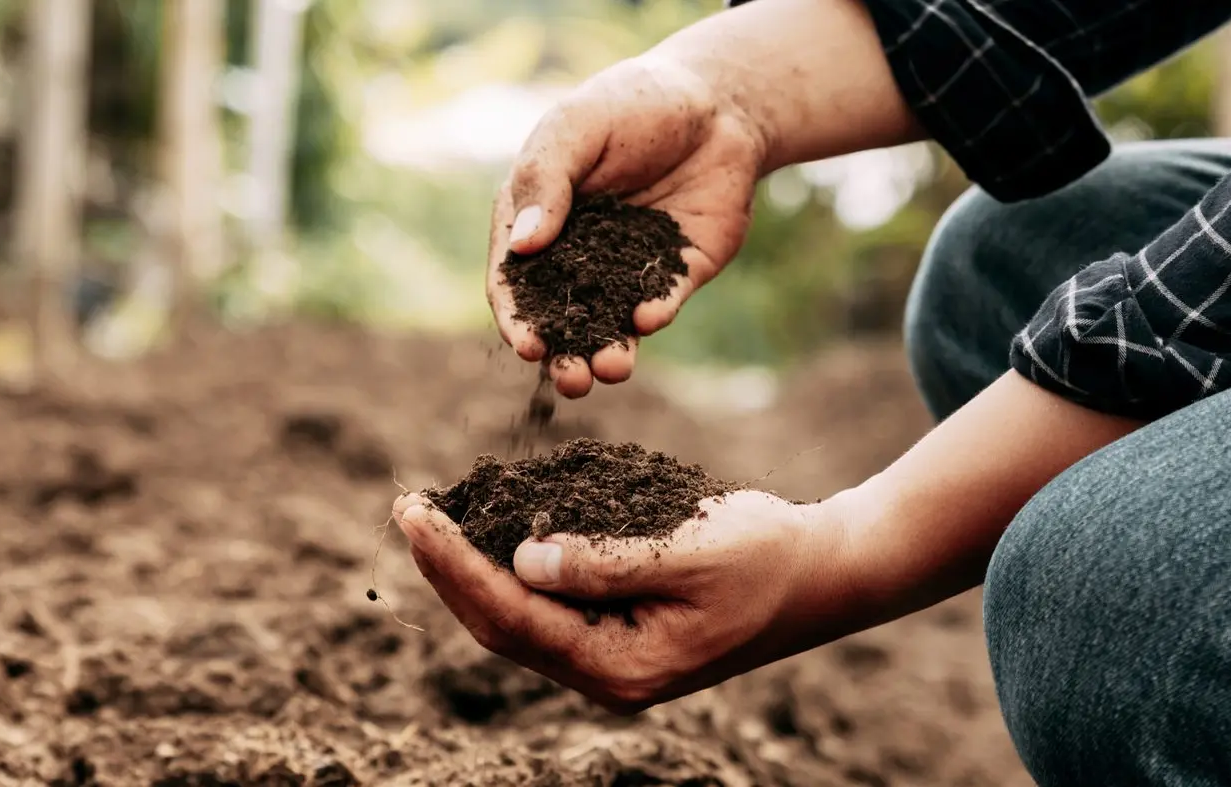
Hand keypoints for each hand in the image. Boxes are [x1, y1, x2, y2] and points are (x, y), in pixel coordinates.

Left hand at [392, 489, 851, 713]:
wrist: (822, 574)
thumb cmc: (767, 555)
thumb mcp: (688, 551)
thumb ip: (604, 561)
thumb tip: (520, 561)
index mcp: (623, 667)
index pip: (514, 618)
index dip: (456, 565)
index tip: (417, 514)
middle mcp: (608, 675)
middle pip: (501, 627)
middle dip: (449, 568)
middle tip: (408, 507)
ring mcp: (612, 659)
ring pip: (517, 620)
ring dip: (471, 569)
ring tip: (431, 518)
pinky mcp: (619, 634)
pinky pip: (547, 607)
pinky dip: (511, 569)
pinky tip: (490, 532)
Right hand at [487, 55, 765, 398]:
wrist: (715, 102)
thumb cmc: (630, 104)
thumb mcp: (575, 128)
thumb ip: (546, 181)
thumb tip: (522, 246)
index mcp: (537, 221)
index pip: (515, 281)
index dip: (517, 318)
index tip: (528, 346)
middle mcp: (577, 254)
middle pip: (561, 318)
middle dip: (565, 355)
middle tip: (573, 380)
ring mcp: (626, 269)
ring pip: (611, 325)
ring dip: (609, 352)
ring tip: (612, 369)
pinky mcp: (675, 273)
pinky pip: (661, 302)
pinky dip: (654, 313)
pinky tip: (650, 316)